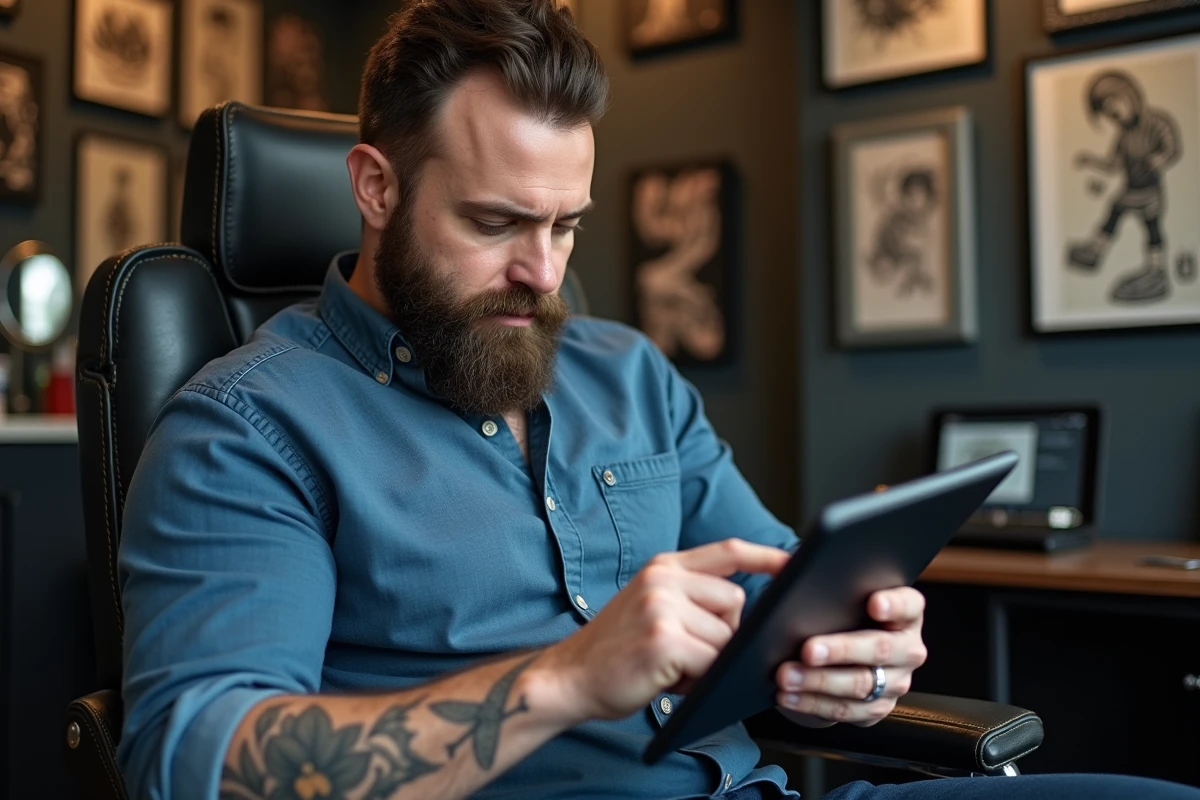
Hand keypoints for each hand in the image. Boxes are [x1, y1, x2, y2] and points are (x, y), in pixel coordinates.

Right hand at [540, 539, 790, 722]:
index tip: (795, 562)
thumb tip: (747, 613)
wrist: (569, 677)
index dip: (765, 556)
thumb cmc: (617, 650)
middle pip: (737, 603)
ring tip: (671, 668)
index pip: (728, 551)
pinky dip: (699, 681)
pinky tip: (668, 680)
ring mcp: (662, 607)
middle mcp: (663, 580)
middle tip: (684, 654)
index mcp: (664, 567)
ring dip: (709, 663)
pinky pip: (712, 663)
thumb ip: (692, 598)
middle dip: (724, 635)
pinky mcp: (664, 640)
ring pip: (726, 638)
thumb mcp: (651, 606)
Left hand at [774, 587, 926, 727]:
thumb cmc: (844, 614)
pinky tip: (789, 695)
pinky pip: (847, 710)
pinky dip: (813, 703)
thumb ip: (820, 577)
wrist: (848, 654)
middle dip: (841, 649)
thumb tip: (777, 560)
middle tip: (808, 649)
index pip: (908, 604)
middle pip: (880, 649)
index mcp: (906, 612)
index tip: (873, 603)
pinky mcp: (878, 708)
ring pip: (860, 684)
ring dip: (819, 682)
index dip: (893, 604)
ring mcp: (896, 681)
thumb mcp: (839, 593)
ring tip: (786, 675)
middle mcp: (908, 648)